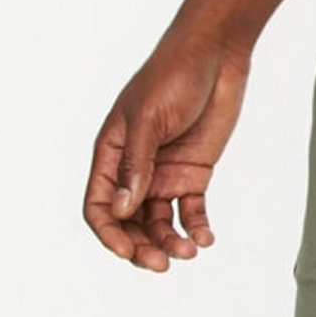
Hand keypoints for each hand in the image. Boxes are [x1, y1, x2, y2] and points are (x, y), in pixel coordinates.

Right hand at [83, 33, 250, 269]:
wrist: (216, 54)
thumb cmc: (173, 76)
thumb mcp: (148, 119)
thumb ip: (136, 165)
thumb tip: (122, 209)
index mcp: (110, 154)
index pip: (99, 206)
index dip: (109, 234)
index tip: (127, 252)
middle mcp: (133, 169)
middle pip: (129, 222)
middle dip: (141, 246)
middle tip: (163, 262)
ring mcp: (164, 173)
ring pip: (159, 222)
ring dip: (170, 241)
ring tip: (189, 251)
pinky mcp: (194, 173)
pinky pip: (191, 211)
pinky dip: (196, 227)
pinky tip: (205, 238)